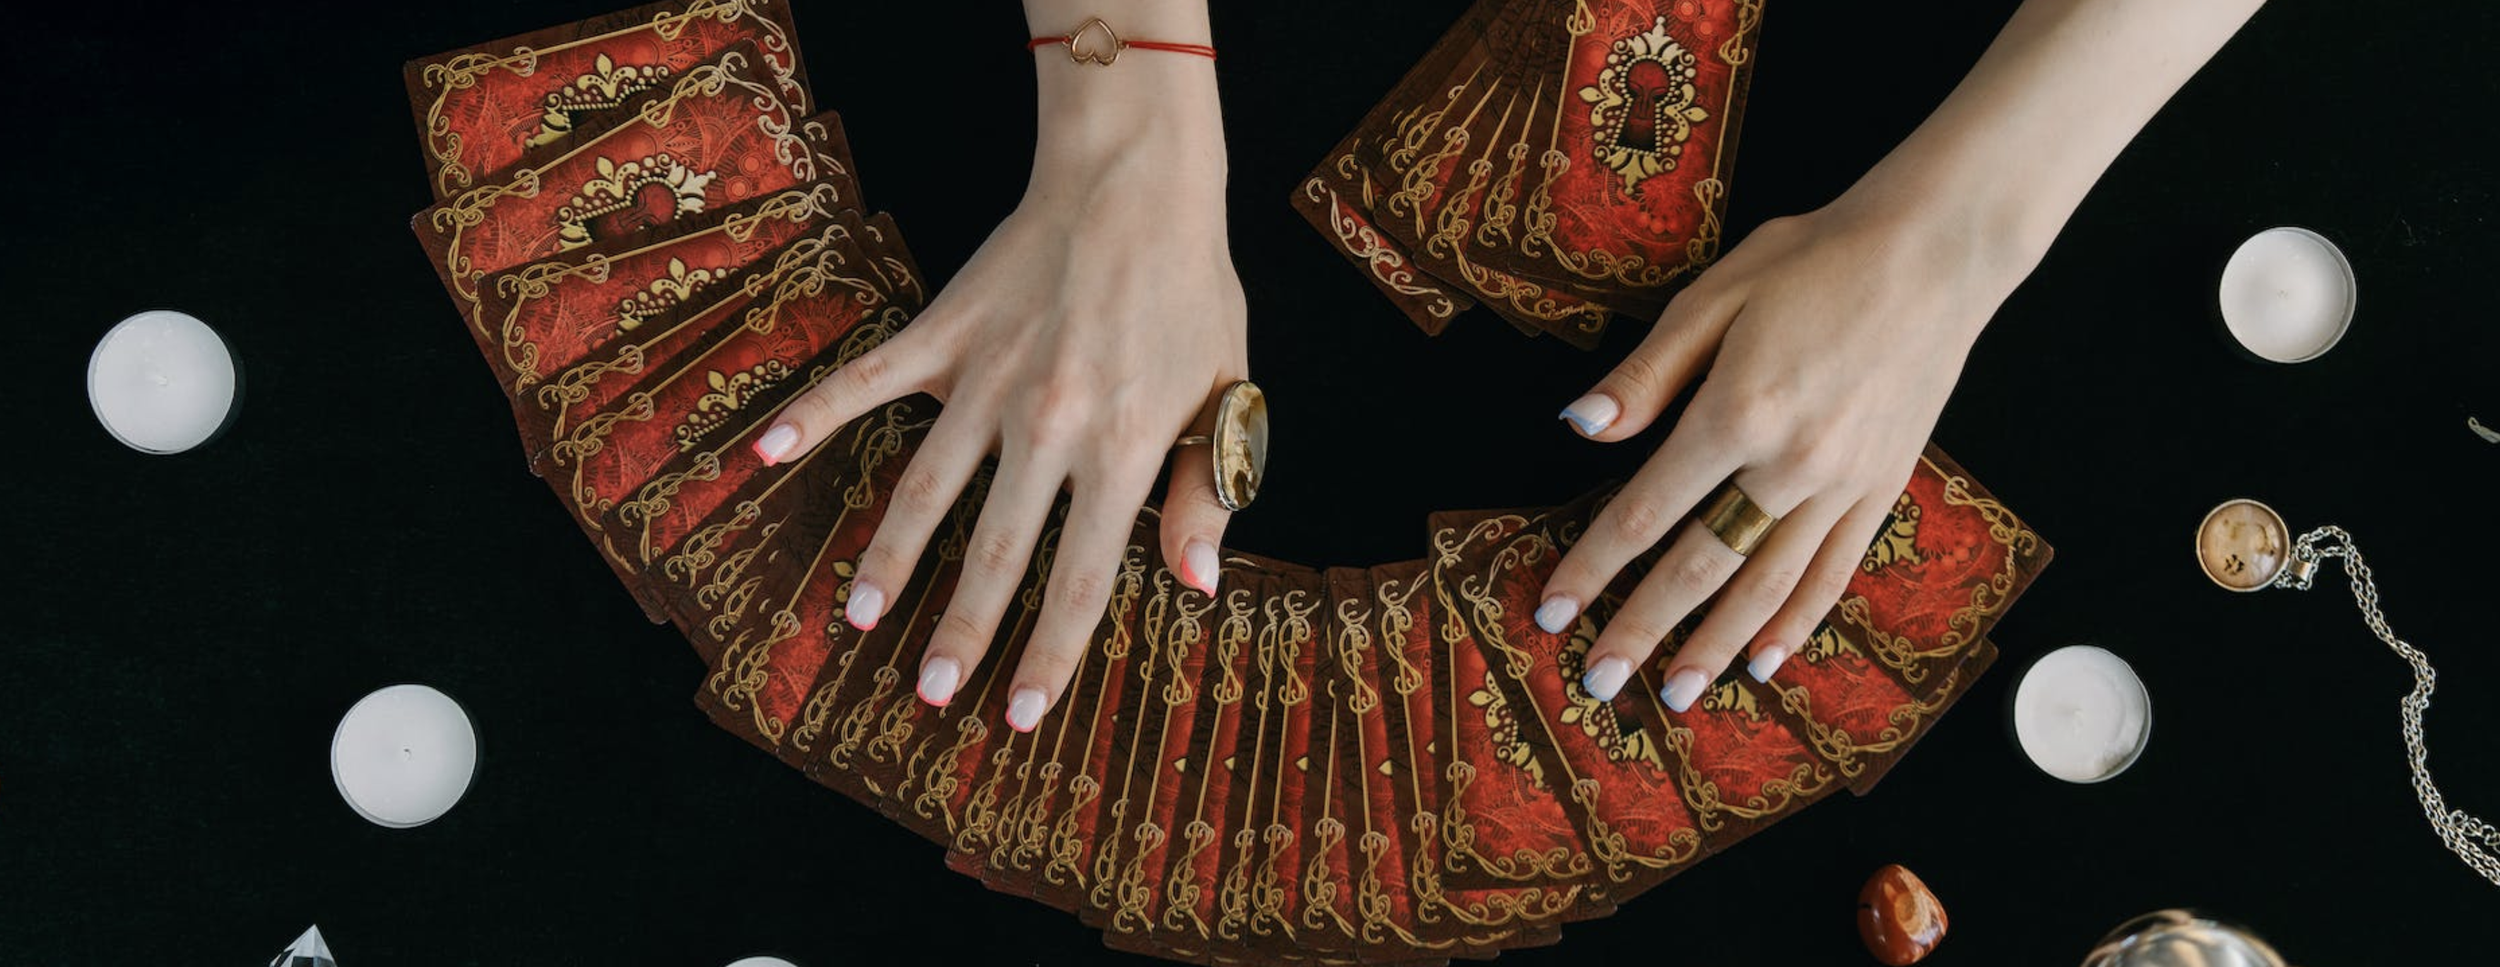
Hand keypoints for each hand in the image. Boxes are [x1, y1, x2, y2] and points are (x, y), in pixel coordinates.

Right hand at [755, 54, 1242, 732]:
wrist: (1136, 184)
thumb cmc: (1189, 294)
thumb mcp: (1227, 395)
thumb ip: (1207, 492)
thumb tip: (1197, 583)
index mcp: (1123, 446)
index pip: (1082, 575)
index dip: (1050, 652)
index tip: (1017, 712)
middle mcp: (1049, 423)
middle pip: (996, 550)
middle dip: (961, 631)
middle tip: (929, 693)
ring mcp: (989, 378)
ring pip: (926, 486)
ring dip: (888, 557)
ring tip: (855, 618)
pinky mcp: (945, 332)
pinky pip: (869, 383)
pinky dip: (813, 417)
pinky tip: (763, 457)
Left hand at [1538, 196, 2023, 709]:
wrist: (1936, 252)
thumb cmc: (1816, 260)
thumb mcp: (1715, 296)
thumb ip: (1647, 374)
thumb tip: (1580, 427)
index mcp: (1737, 413)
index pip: (1646, 511)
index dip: (1594, 567)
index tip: (1552, 613)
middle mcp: (1790, 464)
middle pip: (1700, 567)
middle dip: (1642, 629)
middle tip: (1598, 682)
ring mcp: (1843, 484)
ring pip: (1767, 587)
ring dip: (1715, 646)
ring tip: (1677, 695)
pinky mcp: (1883, 488)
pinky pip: (1833, 574)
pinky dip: (1797, 623)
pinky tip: (1765, 660)